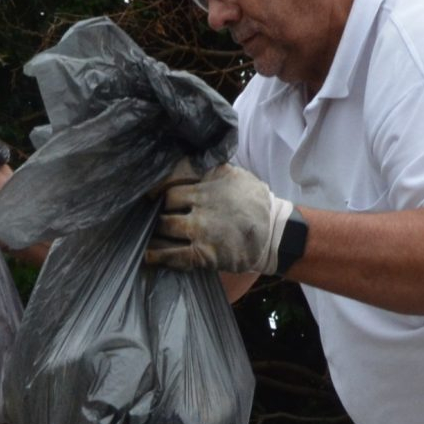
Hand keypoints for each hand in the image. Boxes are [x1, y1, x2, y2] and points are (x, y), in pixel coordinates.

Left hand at [144, 160, 295, 274]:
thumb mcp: (234, 175)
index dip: (159, 185)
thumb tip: (180, 167)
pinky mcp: (204, 254)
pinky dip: (157, 256)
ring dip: (155, 231)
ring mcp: (203, 228)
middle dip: (158, 209)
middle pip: (166, 202)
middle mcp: (204, 201)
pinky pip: (173, 255)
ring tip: (149, 233)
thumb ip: (208, 170)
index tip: (151, 193)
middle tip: (152, 216)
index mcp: (211, 179)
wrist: (274, 232)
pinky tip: (148, 255)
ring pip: (164, 227)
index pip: (175, 175)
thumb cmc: (251, 202)